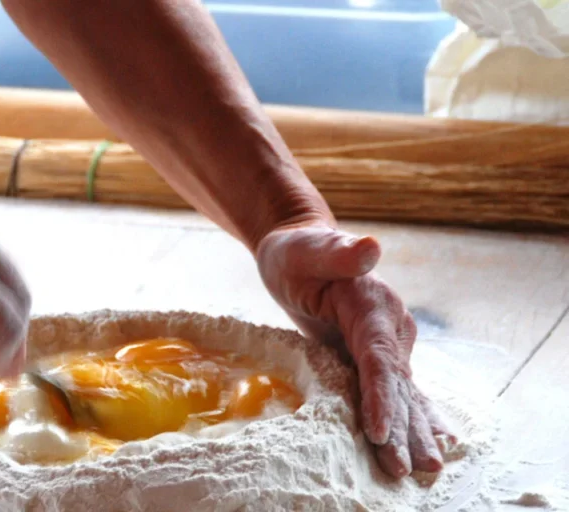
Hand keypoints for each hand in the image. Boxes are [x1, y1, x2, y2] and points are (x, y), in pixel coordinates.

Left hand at [255, 222, 454, 477]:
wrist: (304, 251)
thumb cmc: (299, 253)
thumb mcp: (309, 249)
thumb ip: (339, 252)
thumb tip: (371, 247)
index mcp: (375, 306)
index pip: (379, 358)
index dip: (381, 395)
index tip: (379, 429)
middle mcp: (391, 328)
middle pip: (396, 385)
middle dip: (402, 428)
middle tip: (405, 469)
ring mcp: (388, 344)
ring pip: (402, 394)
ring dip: (413, 432)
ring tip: (426, 469)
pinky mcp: (377, 356)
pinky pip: (398, 391)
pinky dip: (413, 418)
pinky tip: (432, 442)